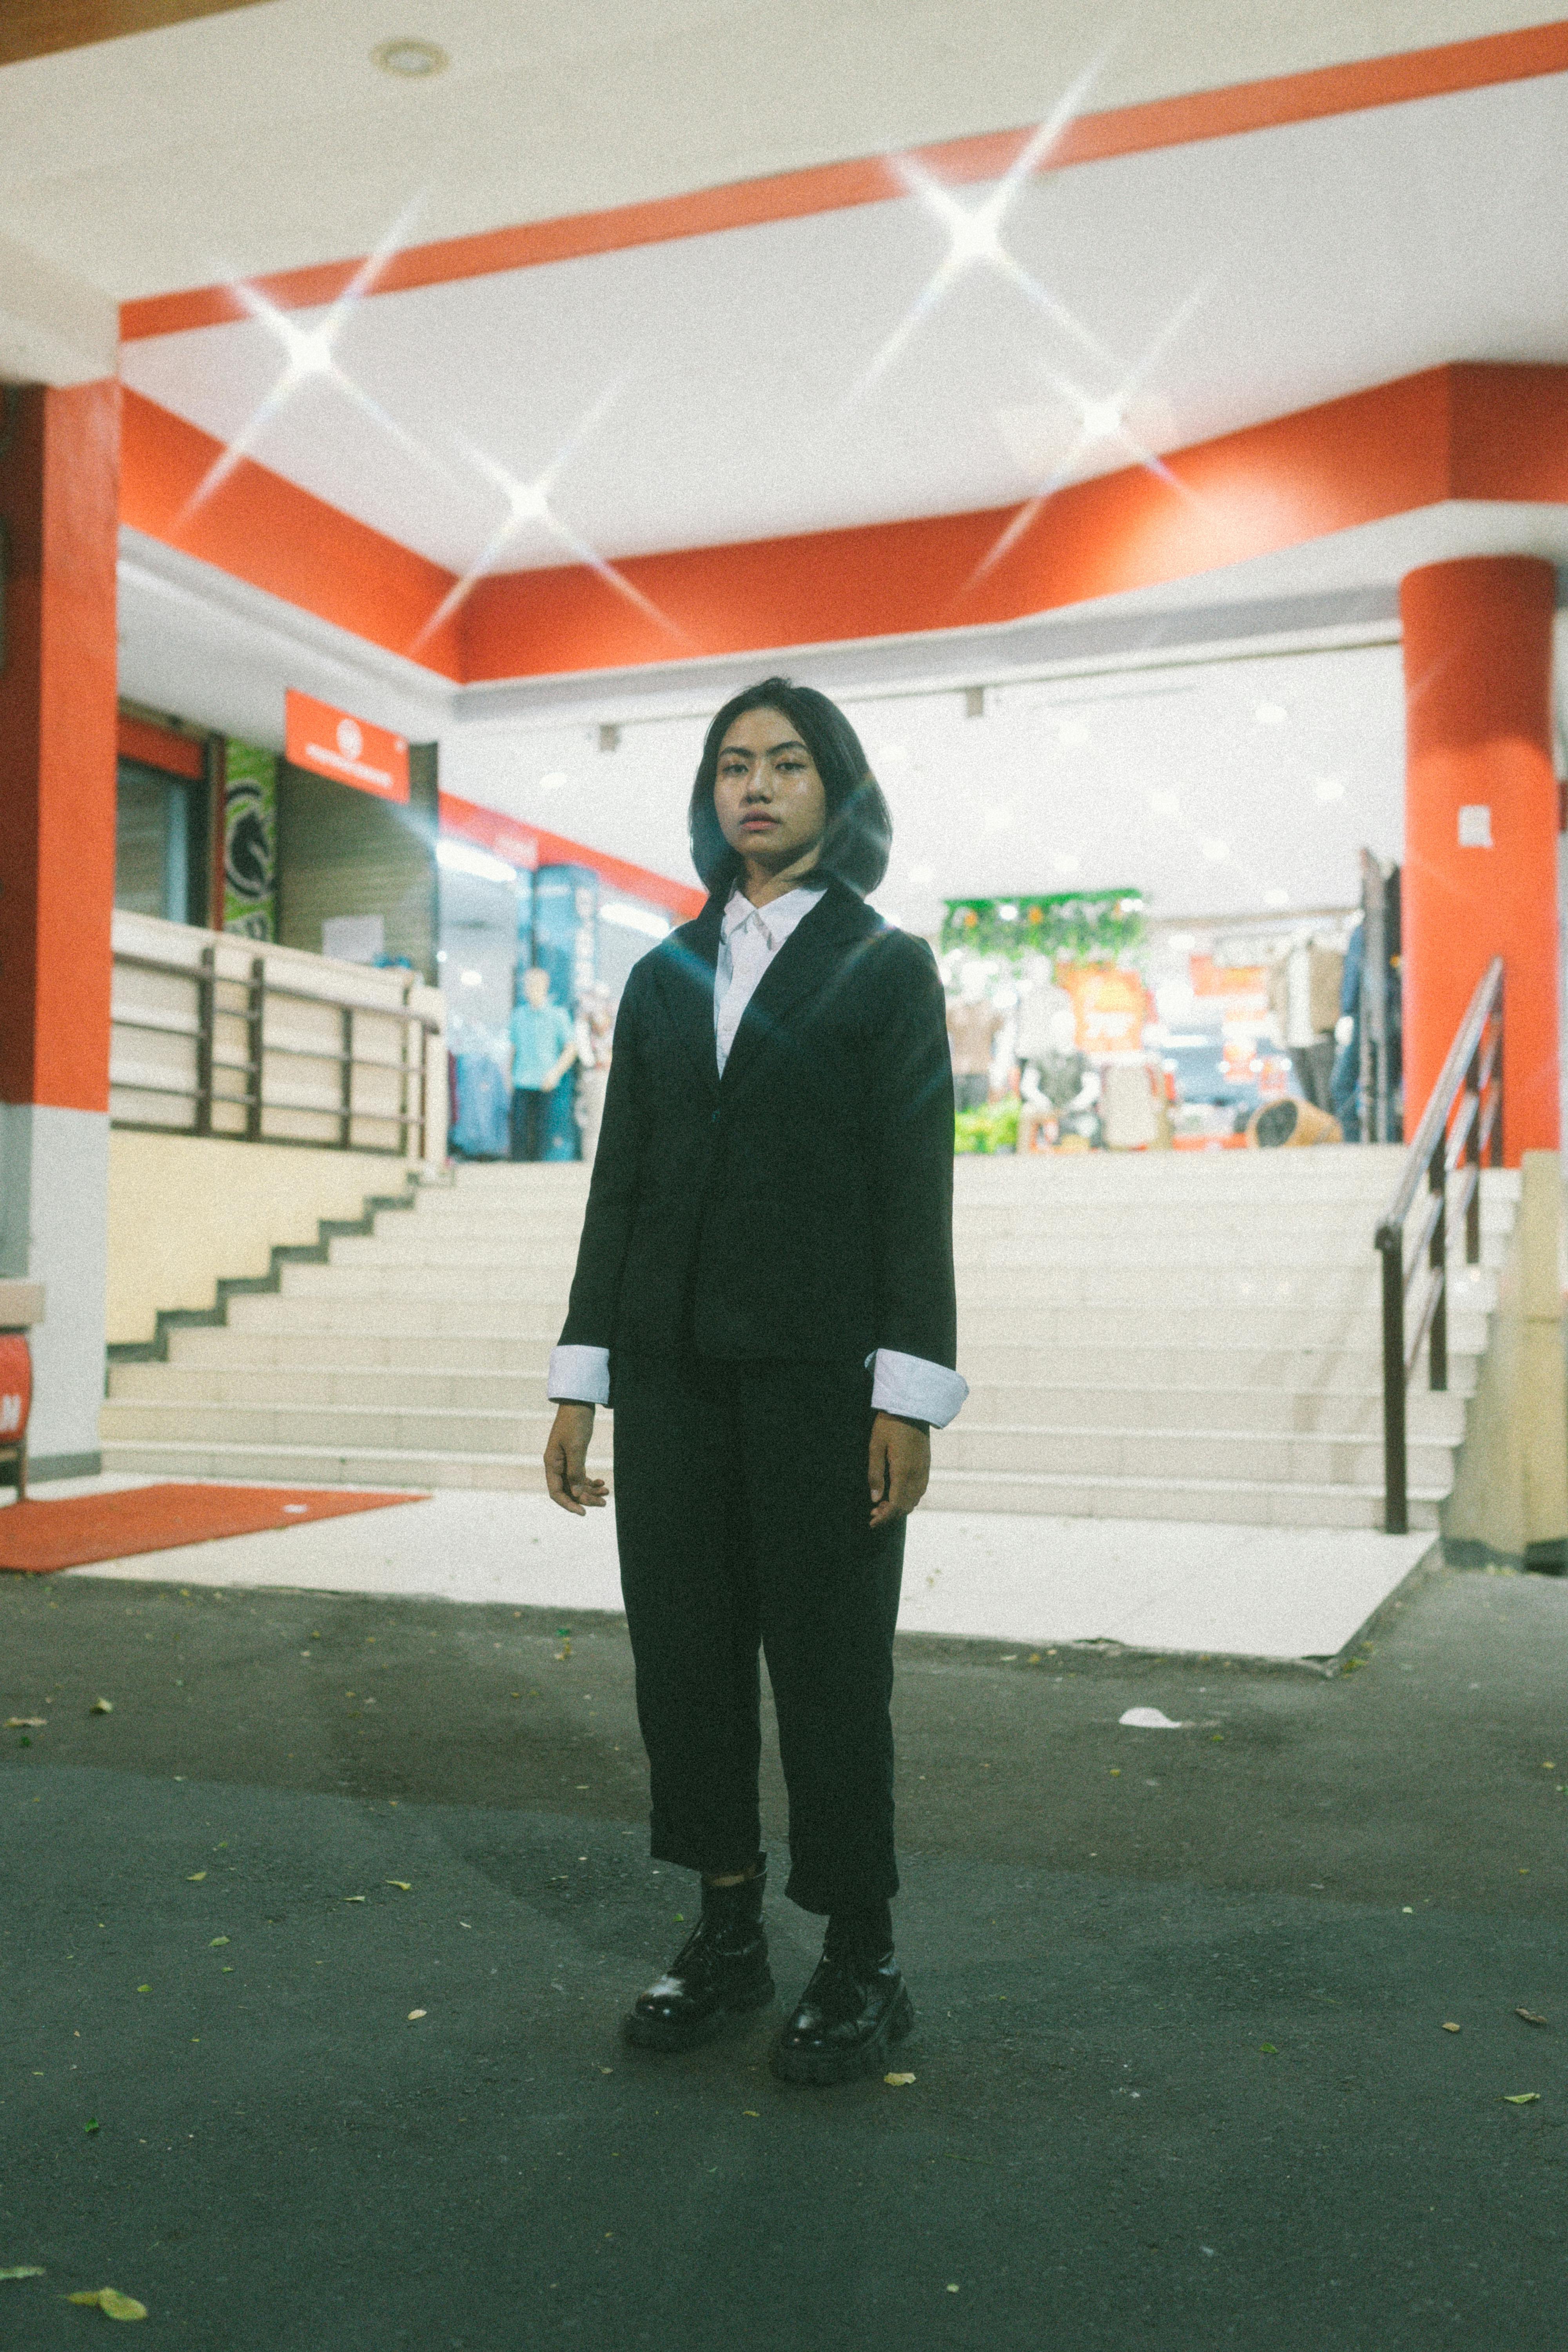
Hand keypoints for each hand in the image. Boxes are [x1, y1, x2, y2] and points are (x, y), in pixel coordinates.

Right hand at [544, 1402, 606, 1515]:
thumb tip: (575, 1493)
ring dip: (590, 1491)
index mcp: (551, 1463)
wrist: (579, 1403)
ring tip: (607, 1494)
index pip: (556, 1492)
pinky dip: (590, 1481)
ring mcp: (565, 1461)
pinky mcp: (574, 1457)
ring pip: (576, 1484)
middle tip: (604, 1503)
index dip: (569, 1504)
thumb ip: (575, 1471)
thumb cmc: (575, 1423)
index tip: (584, 1513)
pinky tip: (602, 1483)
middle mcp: (556, 1465)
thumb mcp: (576, 1447)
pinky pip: (580, 1475)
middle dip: (585, 1498)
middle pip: (568, 1490)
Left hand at [868, 1410, 929, 1527]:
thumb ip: (875, 1474)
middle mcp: (917, 1474)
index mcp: (903, 1471)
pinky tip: (896, 1493)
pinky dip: (908, 1498)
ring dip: (899, 1507)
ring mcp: (924, 1470)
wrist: (912, 1407)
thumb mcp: (875, 1446)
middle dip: (890, 1514)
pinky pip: (920, 1490)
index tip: (872, 1523)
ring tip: (882, 1504)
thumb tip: (874, 1499)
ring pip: (914, 1500)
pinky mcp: (926, 1465)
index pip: (896, 1504)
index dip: (884, 1517)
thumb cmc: (890, 1424)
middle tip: (873, 1513)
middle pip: (906, 1506)